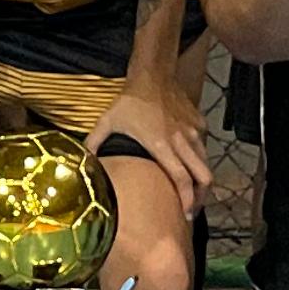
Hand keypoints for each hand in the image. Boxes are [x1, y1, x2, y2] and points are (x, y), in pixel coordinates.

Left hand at [89, 81, 210, 208]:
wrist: (152, 75)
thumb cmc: (129, 101)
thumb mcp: (106, 122)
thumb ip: (94, 143)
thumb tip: (82, 163)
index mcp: (162, 146)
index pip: (182, 179)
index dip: (188, 199)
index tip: (186, 214)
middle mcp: (182, 141)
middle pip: (203, 176)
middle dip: (202, 197)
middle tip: (193, 210)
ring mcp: (193, 132)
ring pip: (206, 163)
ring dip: (202, 180)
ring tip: (194, 193)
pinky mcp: (199, 124)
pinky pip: (204, 146)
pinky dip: (200, 159)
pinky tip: (189, 164)